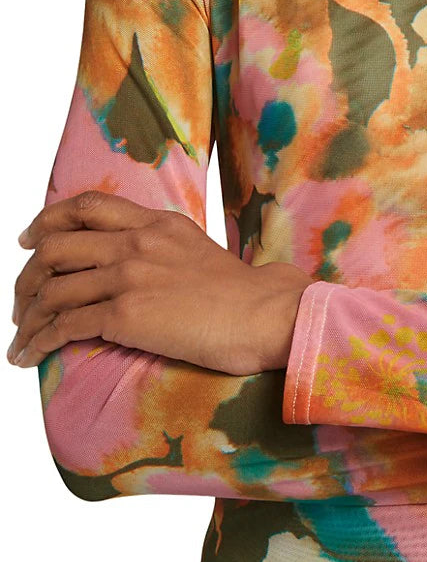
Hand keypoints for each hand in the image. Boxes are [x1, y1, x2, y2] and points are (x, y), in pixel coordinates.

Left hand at [8, 190, 314, 374]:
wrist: (267, 315)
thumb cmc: (245, 296)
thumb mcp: (199, 249)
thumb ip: (164, 246)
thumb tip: (138, 266)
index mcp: (157, 223)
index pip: (88, 206)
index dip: (48, 220)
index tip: (31, 239)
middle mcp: (137, 242)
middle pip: (56, 246)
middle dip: (28, 276)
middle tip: (22, 299)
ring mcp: (129, 276)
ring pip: (52, 289)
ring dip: (28, 316)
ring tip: (21, 337)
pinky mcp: (126, 315)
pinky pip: (65, 325)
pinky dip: (38, 341)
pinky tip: (29, 355)